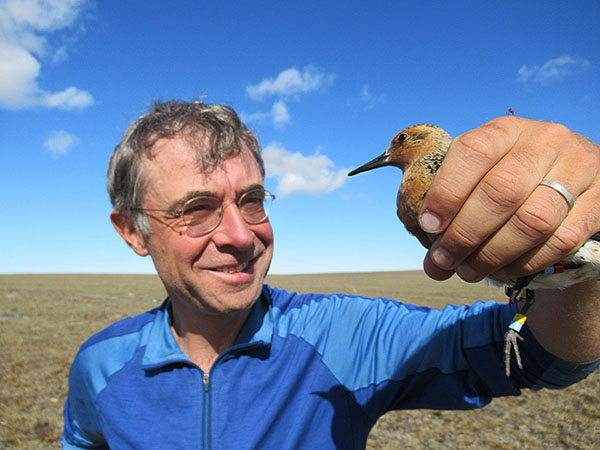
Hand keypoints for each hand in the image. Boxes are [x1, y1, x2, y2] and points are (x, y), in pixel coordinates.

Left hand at [419, 116, 599, 282]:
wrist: (571, 177)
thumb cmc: (509, 176)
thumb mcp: (481, 168)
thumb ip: (450, 197)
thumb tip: (427, 245)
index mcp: (507, 129)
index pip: (474, 151)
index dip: (447, 191)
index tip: (428, 225)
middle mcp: (545, 141)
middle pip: (501, 191)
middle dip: (465, 234)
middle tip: (443, 259)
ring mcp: (579, 169)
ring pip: (532, 221)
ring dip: (492, 255)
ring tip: (467, 271)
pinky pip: (560, 241)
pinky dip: (524, 262)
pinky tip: (502, 271)